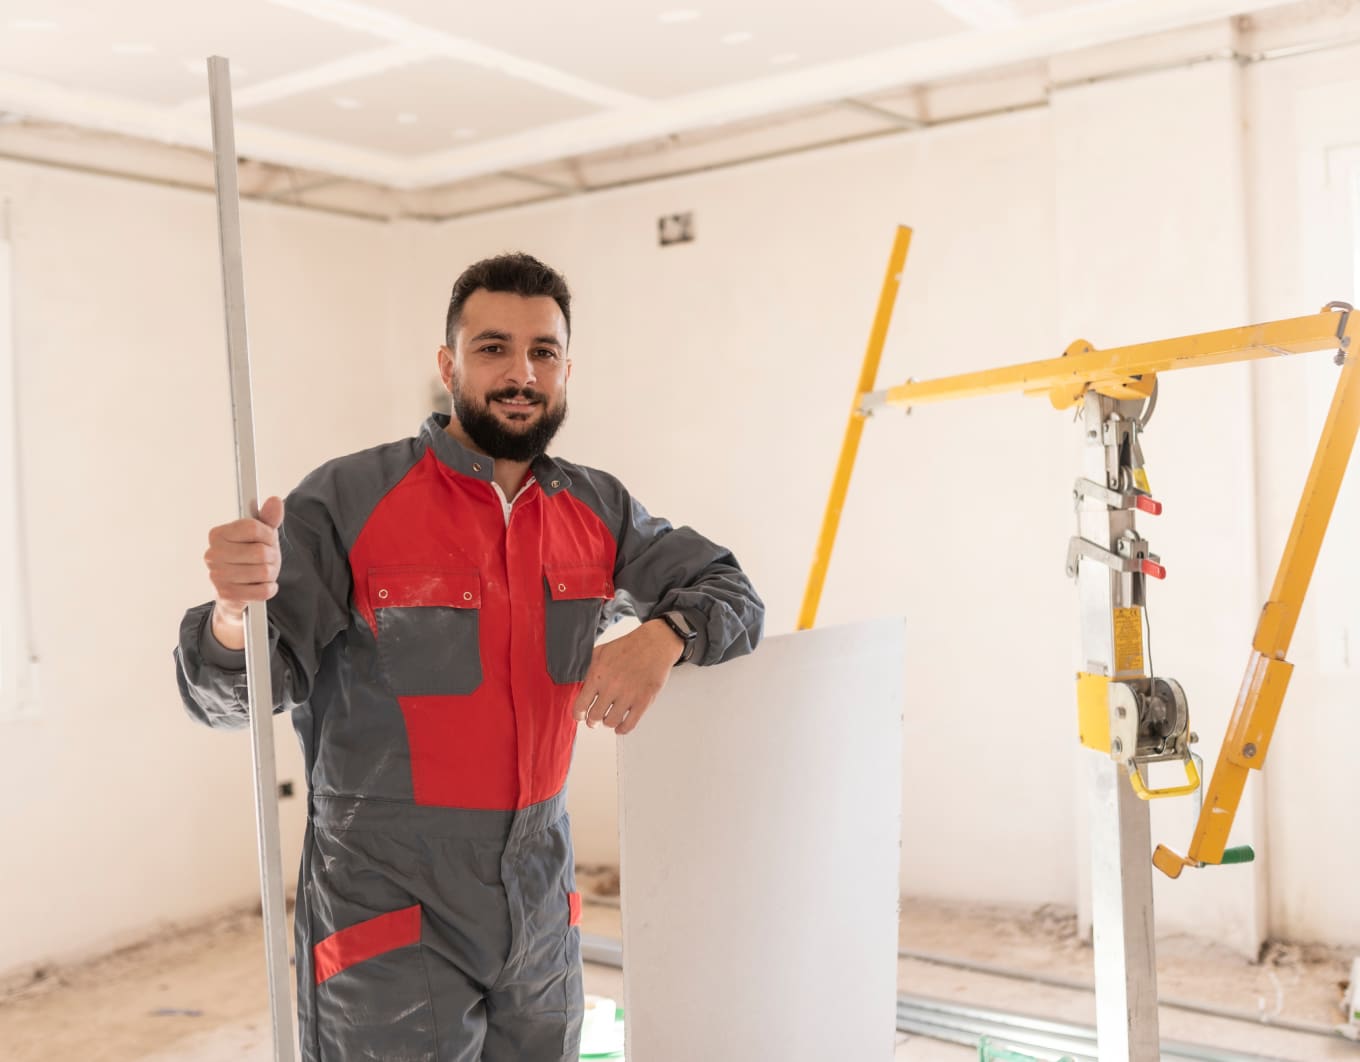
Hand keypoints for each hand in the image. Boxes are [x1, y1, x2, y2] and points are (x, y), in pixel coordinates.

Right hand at [204, 496, 283, 647]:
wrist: (238, 591)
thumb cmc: (250, 557)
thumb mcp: (261, 535)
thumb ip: (268, 518)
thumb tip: (275, 501)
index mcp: (217, 534)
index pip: (253, 527)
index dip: (268, 535)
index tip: (267, 540)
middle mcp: (212, 554)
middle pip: (260, 551)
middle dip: (271, 557)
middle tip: (266, 560)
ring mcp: (217, 575)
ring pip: (263, 571)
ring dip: (271, 574)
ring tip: (262, 572)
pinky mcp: (226, 594)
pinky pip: (263, 590)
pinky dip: (269, 588)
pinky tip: (261, 585)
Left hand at [570, 619, 684, 734]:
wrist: (654, 644)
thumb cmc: (629, 646)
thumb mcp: (601, 652)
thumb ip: (589, 670)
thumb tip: (582, 687)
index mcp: (598, 675)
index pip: (581, 704)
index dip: (578, 714)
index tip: (580, 716)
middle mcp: (611, 687)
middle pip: (595, 716)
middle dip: (592, 721)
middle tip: (593, 721)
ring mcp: (628, 696)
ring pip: (611, 722)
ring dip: (607, 722)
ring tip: (608, 719)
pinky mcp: (643, 701)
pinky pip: (629, 724)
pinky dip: (622, 729)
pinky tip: (620, 727)